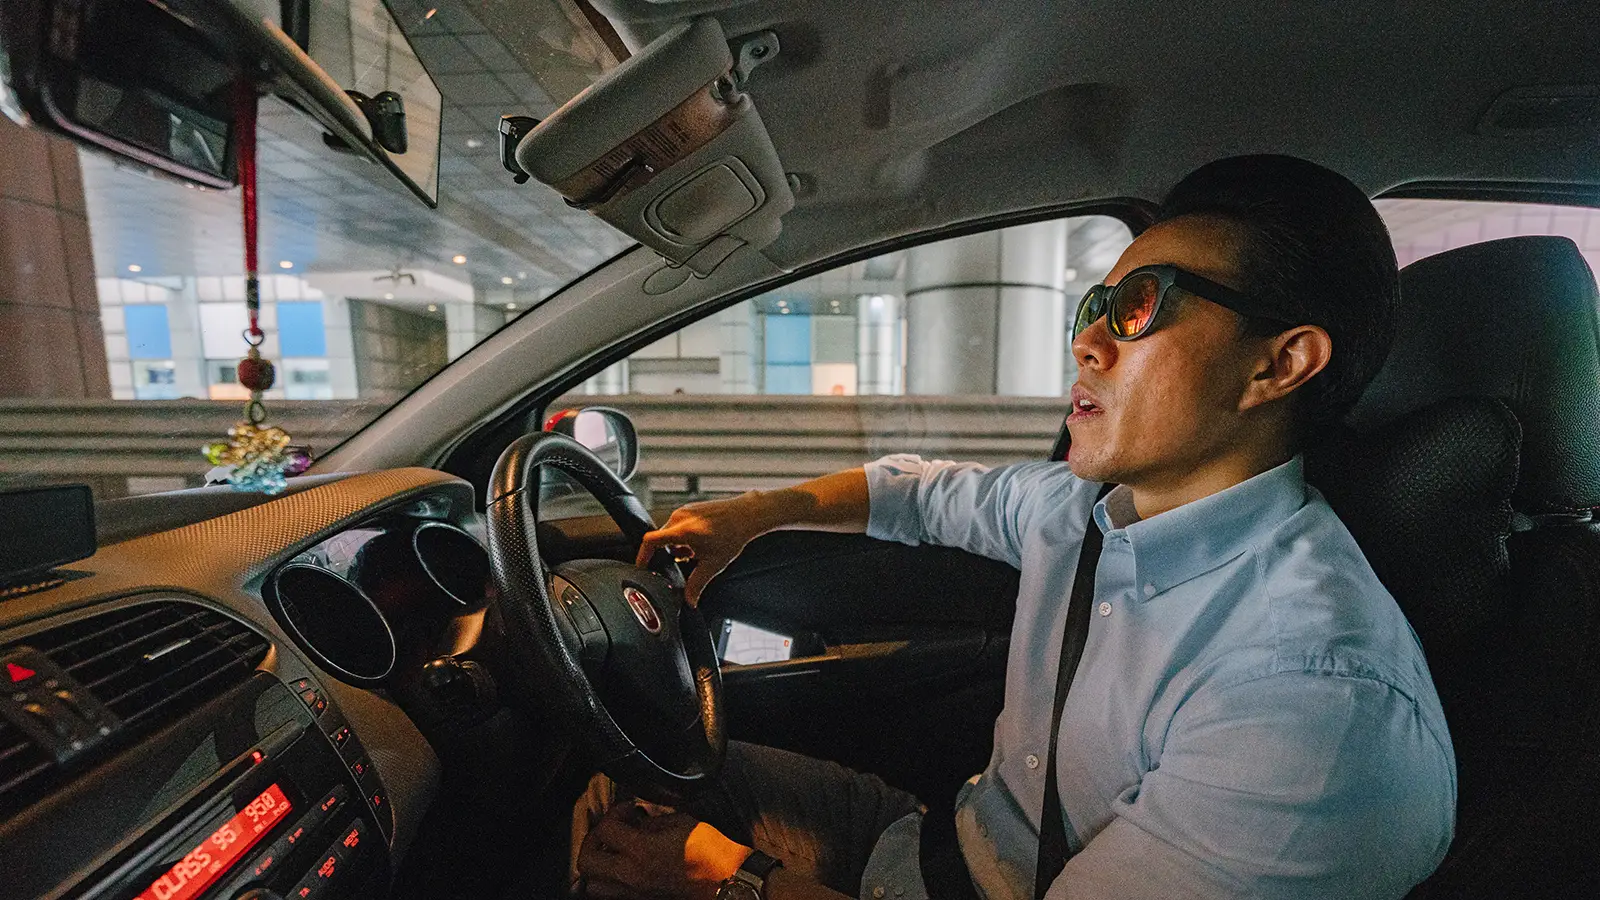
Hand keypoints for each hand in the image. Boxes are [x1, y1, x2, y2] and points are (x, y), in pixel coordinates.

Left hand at [577, 802, 751, 899]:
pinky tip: (625, 867)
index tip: (629, 809)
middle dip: (593, 840)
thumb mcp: (680, 822)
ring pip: (593, 885)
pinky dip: (610, 881)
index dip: (614, 812)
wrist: (730, 880)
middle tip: (610, 829)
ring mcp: (635, 894)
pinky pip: (611, 895)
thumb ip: (650, 822)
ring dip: (597, 865)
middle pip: (586, 862)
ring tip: (613, 851)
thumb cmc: (711, 850)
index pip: (605, 829)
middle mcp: (632, 877)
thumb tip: (635, 821)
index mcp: (642, 852)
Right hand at [636, 493, 774, 605]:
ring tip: (698, 551)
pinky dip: (684, 537)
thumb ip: (697, 585)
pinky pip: (678, 525)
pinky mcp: (689, 508)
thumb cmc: (732, 535)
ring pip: (670, 533)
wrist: (746, 515)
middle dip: (670, 554)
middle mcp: (680, 517)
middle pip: (661, 540)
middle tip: (687, 561)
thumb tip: (689, 600)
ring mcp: (684, 510)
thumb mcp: (713, 564)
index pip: (650, 541)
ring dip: (679, 546)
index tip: (642, 566)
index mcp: (682, 530)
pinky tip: (700, 542)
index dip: (642, 556)